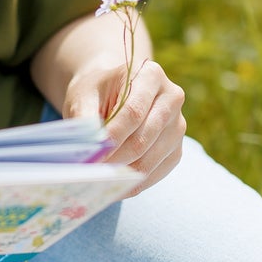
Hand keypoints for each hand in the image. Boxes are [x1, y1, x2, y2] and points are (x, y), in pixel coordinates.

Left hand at [64, 57, 185, 193]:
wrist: (111, 95)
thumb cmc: (96, 93)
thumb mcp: (83, 96)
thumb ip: (85, 118)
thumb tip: (89, 149)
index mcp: (150, 75)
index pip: (133, 112)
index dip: (112, 137)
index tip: (93, 155)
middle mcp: (172, 98)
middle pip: (144, 138)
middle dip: (115, 160)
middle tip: (91, 174)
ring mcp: (178, 125)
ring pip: (150, 159)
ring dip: (122, 175)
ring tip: (96, 182)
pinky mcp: (176, 149)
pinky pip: (156, 173)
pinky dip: (133, 184)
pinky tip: (112, 186)